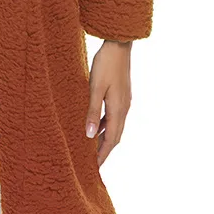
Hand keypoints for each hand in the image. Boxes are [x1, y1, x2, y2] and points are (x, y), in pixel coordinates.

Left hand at [85, 40, 132, 166]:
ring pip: (114, 127)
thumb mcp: (95, 88)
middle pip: (115, 136)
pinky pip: (113, 116)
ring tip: (92, 148)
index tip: (95, 169)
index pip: (111, 140)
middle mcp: (124, 109)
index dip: (103, 155)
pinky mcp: (121, 95)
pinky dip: (105, 125)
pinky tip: (96, 125)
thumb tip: (89, 135)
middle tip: (93, 164)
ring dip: (105, 138)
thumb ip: (92, 112)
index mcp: (118, 110)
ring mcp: (124, 102)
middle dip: (104, 151)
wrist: (119, 45)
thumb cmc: (106, 64)